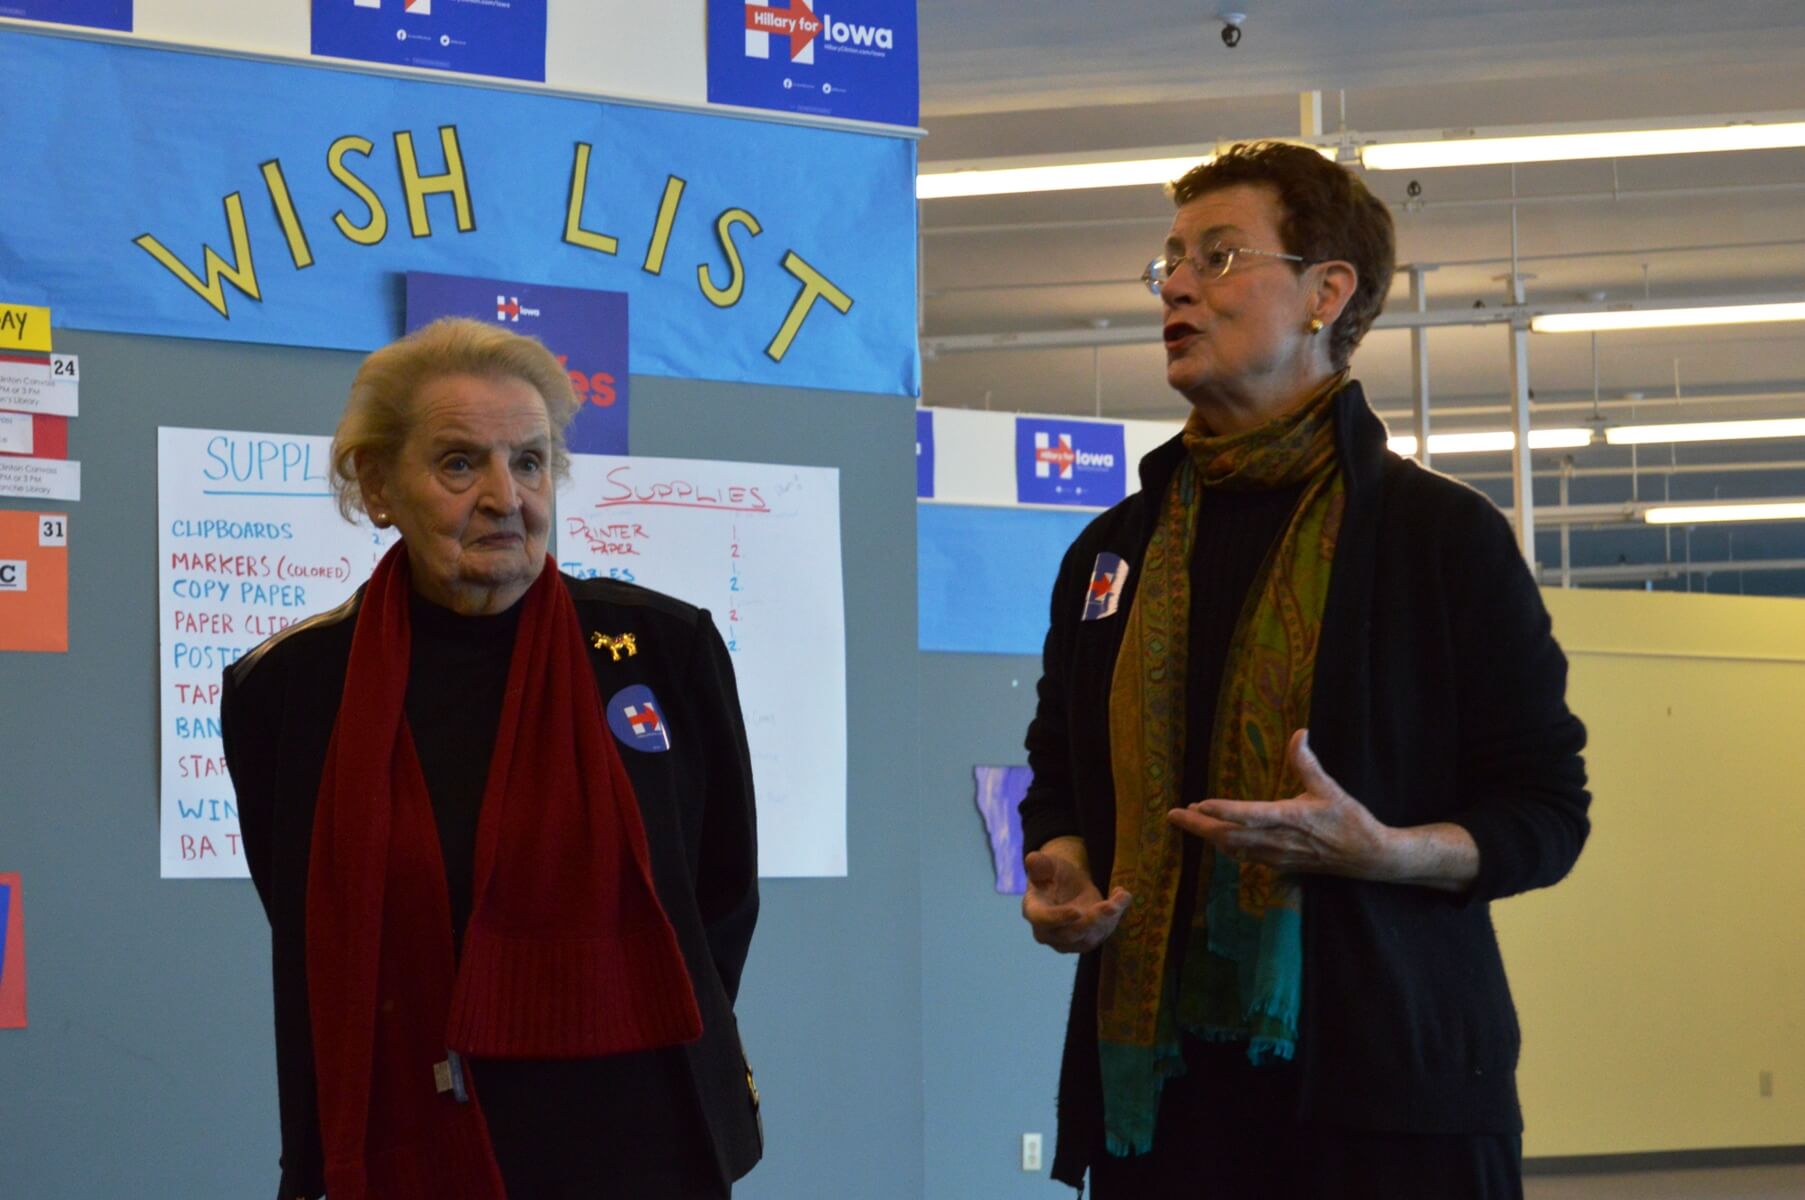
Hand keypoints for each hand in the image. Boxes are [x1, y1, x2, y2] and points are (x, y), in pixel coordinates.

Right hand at [1022, 843, 1131, 953]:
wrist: (1068, 886)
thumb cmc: (1053, 875)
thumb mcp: (1047, 865)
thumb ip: (1039, 863)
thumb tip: (1031, 859)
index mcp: (1033, 911)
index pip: (1043, 920)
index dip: (1058, 918)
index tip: (1076, 911)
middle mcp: (1048, 932)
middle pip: (1070, 933)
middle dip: (1092, 920)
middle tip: (1109, 907)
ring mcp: (1068, 941)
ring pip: (1089, 937)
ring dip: (1107, 920)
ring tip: (1120, 898)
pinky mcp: (1087, 941)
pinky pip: (1102, 933)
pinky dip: (1115, 916)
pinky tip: (1122, 896)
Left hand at [1165, 729, 1396, 880]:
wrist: (1367, 857)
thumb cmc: (1350, 820)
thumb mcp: (1330, 789)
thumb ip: (1307, 763)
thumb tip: (1299, 733)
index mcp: (1290, 818)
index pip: (1250, 815)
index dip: (1223, 810)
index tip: (1198, 803)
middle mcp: (1278, 840)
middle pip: (1229, 836)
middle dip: (1198, 826)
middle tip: (1173, 815)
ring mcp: (1276, 855)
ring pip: (1232, 848)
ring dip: (1207, 835)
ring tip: (1186, 821)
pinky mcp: (1278, 863)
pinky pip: (1244, 856)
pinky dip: (1224, 846)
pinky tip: (1215, 838)